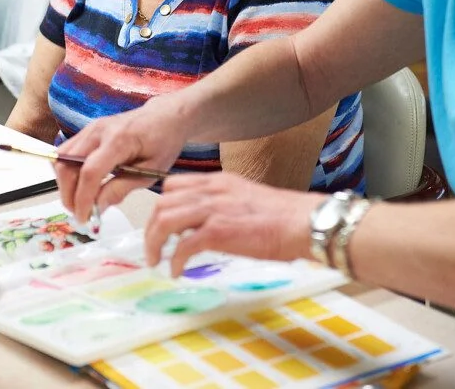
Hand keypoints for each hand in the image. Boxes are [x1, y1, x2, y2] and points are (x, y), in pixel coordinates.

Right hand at [55, 95, 186, 223]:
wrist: (165, 116)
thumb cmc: (163, 142)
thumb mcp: (150, 172)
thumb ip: (121, 189)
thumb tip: (98, 207)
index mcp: (119, 140)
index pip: (90, 172)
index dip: (83, 198)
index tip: (84, 218)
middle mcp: (99, 131)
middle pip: (67, 164)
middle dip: (69, 194)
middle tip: (80, 214)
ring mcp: (90, 129)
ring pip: (60, 158)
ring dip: (65, 184)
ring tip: (79, 202)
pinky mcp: (87, 132)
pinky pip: (65, 153)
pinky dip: (67, 172)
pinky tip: (81, 185)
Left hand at [145, 172, 321, 276]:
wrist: (304, 222)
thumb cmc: (283, 217)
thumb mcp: (244, 198)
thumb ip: (221, 205)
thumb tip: (202, 224)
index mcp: (218, 182)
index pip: (173, 185)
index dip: (160, 206)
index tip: (157, 225)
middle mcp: (211, 191)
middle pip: (162, 201)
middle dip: (150, 227)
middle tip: (152, 248)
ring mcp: (214, 209)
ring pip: (165, 219)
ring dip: (155, 243)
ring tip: (157, 261)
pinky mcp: (219, 231)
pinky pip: (184, 246)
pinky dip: (175, 260)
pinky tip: (177, 271)